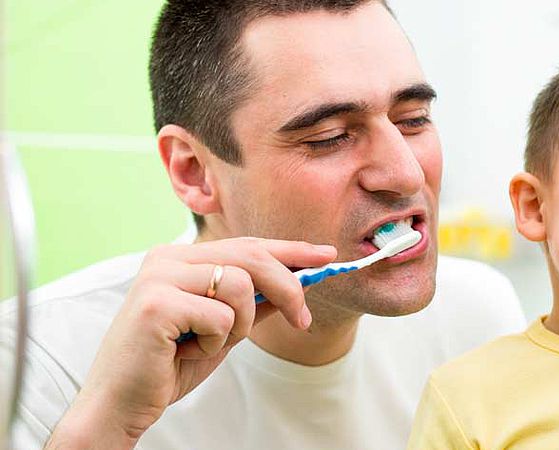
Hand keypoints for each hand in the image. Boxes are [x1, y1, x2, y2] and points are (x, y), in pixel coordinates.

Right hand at [46, 238, 335, 448]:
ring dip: (241, 324)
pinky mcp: (156, 304)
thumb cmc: (170, 364)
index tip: (327, 256)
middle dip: (288, 288)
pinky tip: (188, 351)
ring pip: (239, 285)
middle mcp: (167, 257)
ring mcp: (159, 277)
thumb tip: (301, 283)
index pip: (247, 244)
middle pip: (251, 256)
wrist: (122, 402)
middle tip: (303, 319)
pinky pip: (220, 316)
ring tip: (212, 343)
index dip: (291, 250)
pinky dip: (216, 341)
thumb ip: (255, 302)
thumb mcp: (224, 328)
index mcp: (180, 257)